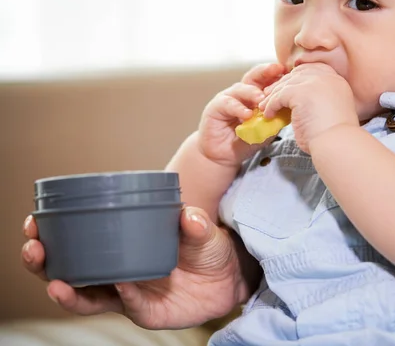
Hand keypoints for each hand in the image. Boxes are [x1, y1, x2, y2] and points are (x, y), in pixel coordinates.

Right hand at [22, 207, 255, 329]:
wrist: (228, 276)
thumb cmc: (206, 245)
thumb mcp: (201, 229)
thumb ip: (194, 223)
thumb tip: (188, 215)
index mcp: (120, 243)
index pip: (77, 239)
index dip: (51, 233)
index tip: (34, 222)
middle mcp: (117, 270)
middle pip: (69, 271)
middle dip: (46, 263)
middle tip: (35, 250)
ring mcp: (129, 292)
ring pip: (89, 297)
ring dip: (69, 291)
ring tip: (58, 283)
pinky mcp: (147, 311)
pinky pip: (130, 306)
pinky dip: (123, 296)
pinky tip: (119, 285)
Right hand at [198, 63, 286, 166]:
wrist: (223, 156)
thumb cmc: (245, 140)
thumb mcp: (265, 129)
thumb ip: (275, 119)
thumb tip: (291, 111)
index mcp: (254, 95)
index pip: (266, 80)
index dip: (277, 74)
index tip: (290, 71)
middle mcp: (241, 93)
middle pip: (253, 76)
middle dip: (266, 72)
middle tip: (277, 70)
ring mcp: (227, 98)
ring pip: (240, 89)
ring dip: (252, 93)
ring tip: (262, 99)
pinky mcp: (215, 108)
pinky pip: (228, 104)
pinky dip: (238, 108)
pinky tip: (247, 115)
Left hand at [260, 63, 358, 152]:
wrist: (337, 143)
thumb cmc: (334, 136)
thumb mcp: (331, 110)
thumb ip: (320, 99)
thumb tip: (301, 101)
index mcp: (336, 81)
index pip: (313, 69)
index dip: (298, 76)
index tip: (287, 87)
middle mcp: (326, 78)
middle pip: (297, 74)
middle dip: (282, 84)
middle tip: (269, 94)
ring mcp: (314, 83)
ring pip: (286, 85)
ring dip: (273, 96)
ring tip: (264, 106)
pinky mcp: (300, 92)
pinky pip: (279, 96)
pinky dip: (271, 105)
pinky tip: (269, 114)